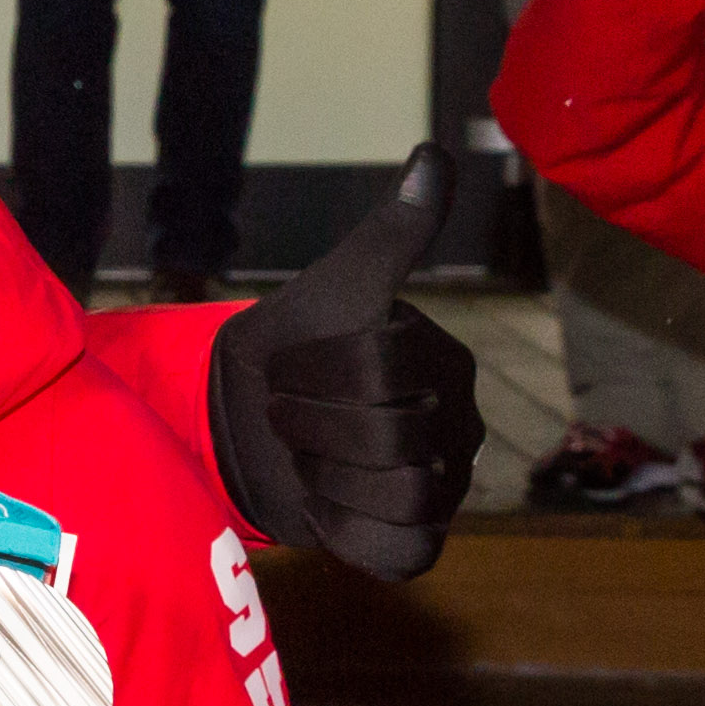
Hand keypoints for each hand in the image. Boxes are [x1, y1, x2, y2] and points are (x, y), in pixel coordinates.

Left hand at [209, 142, 483, 580]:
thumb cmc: (293, 348)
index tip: (288, 367)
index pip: (380, 368)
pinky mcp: (415, 543)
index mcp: (445, 366)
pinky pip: (399, 550)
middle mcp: (461, 430)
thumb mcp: (333, 287)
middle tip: (289, 414)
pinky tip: (321, 502)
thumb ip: (390, 234)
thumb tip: (434, 155)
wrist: (244, 426)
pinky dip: (347, 529)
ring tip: (306, 456)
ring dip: (325, 475)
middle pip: (390, 436)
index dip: (315, 370)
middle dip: (311, 423)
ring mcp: (445, 490)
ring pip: (399, 493)